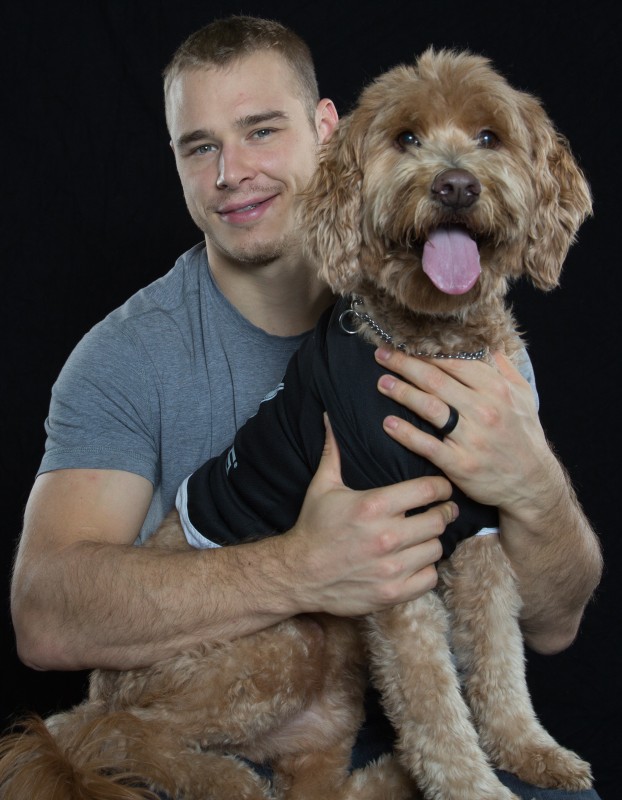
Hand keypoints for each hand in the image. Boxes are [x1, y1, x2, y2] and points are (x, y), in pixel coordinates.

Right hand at [282, 415, 457, 616]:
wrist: (298, 573)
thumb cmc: (314, 527)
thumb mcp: (323, 486)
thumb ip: (334, 451)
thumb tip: (330, 417)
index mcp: (374, 506)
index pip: (428, 490)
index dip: (441, 486)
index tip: (441, 488)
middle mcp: (387, 537)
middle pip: (439, 519)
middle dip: (442, 512)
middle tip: (440, 510)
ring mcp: (392, 567)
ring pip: (437, 548)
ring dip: (433, 540)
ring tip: (425, 535)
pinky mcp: (393, 592)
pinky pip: (430, 578)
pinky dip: (426, 569)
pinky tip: (415, 561)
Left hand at [373, 347, 558, 514]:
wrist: (533, 484)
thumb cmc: (524, 437)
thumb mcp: (523, 396)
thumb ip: (504, 368)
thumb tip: (487, 344)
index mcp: (496, 389)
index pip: (453, 363)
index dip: (425, 352)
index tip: (404, 344)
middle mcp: (484, 410)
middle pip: (435, 380)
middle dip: (404, 364)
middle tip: (382, 355)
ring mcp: (471, 437)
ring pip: (429, 407)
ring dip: (402, 392)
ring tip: (382, 383)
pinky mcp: (460, 464)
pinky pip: (427, 445)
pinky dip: (406, 433)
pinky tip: (389, 423)